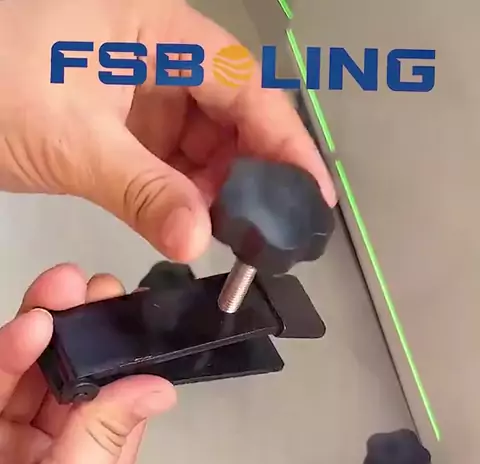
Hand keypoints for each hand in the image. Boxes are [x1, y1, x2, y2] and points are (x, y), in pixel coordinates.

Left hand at [0, 0, 335, 261]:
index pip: (243, 86)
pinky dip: (180, 194)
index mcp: (153, 29)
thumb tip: (197, 239)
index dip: (284, 141)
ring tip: (225, 233)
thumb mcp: (73, 141)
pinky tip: (187, 222)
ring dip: (215, 190)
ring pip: (200, 142)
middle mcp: (153, 55)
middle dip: (249, 173)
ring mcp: (135, 90)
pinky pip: (166, 160)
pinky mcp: (117, 123)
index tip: (310, 194)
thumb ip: (142, 192)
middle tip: (262, 229)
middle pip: (230, 114)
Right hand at [0, 265, 174, 463]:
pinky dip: (6, 355)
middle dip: (81, 332)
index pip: (115, 404)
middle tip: (90, 288)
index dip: (123, 358)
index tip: (131, 313)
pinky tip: (27, 330)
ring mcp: (6, 438)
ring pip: (27, 372)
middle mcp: (50, 451)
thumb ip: (106, 441)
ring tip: (57, 293)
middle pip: (69, 379)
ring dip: (43, 331)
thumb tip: (158, 389)